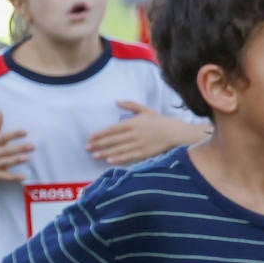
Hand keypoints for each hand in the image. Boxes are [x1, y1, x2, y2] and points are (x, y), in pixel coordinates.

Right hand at [0, 112, 33, 182]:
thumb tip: (0, 111)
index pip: (3, 137)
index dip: (14, 134)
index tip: (25, 131)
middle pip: (7, 150)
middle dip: (19, 148)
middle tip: (33, 146)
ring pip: (6, 163)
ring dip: (16, 160)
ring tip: (27, 158)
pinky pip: (4, 176)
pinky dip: (13, 177)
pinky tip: (23, 177)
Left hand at [86, 102, 205, 165]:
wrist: (176, 132)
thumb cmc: (160, 121)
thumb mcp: (145, 109)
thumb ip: (130, 105)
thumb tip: (116, 101)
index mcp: (133, 123)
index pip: (113, 129)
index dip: (100, 133)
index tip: (90, 137)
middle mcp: (134, 134)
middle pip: (113, 140)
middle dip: (99, 144)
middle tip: (87, 148)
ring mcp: (139, 144)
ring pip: (118, 149)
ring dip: (105, 152)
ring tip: (94, 155)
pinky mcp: (144, 153)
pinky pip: (129, 156)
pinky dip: (119, 159)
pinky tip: (110, 161)